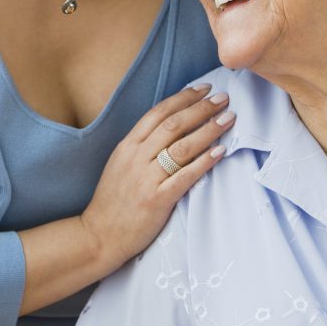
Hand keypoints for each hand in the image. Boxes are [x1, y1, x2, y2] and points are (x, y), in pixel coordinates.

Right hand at [80, 84, 233, 269]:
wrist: (99, 236)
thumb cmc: (113, 200)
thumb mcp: (121, 164)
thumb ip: (142, 146)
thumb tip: (172, 126)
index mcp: (127, 146)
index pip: (158, 113)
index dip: (183, 98)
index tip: (203, 89)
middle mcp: (136, 157)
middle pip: (173, 125)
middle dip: (201, 108)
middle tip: (223, 99)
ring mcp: (146, 178)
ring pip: (182, 147)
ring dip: (208, 130)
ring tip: (228, 119)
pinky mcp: (156, 200)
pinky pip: (185, 177)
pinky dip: (204, 162)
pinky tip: (220, 152)